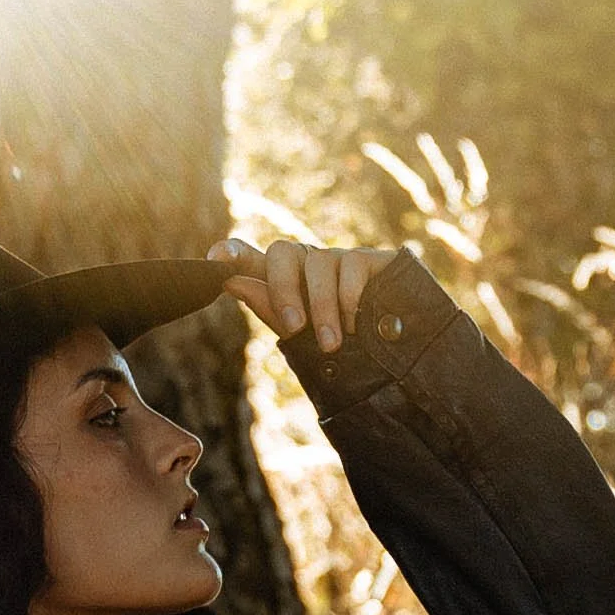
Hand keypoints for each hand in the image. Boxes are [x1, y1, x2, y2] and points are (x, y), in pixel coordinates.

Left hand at [207, 236, 400, 352]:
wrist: (398, 362)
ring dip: (323, 307)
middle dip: (284, 289)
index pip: (251, 258)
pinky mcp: (368, 259)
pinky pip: (350, 265)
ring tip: (331, 343)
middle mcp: (306, 265)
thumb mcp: (300, 334)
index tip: (216, 260)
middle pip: (283, 252)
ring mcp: (337, 259)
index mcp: (282, 282)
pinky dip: (349, 298)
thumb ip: (268, 306)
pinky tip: (356, 325)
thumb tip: (230, 281)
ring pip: (318, 262)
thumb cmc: (341, 349)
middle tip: (293, 327)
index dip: (233, 253)